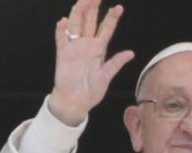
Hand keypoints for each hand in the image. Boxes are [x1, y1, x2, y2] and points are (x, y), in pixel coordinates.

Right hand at [49, 0, 133, 125]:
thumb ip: (116, 63)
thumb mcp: (106, 77)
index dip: (112, 18)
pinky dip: (61, 31)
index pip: (106, 29)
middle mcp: (86, 45)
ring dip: (78, 13)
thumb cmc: (90, 92)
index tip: (118, 8)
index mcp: (98, 50)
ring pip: (75, 26)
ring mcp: (74, 48)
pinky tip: (63, 21)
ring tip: (82, 2)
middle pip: (89, 22)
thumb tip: (130, 53)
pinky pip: (61, 40)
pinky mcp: (62, 55)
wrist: (75, 103)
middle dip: (93, 8)